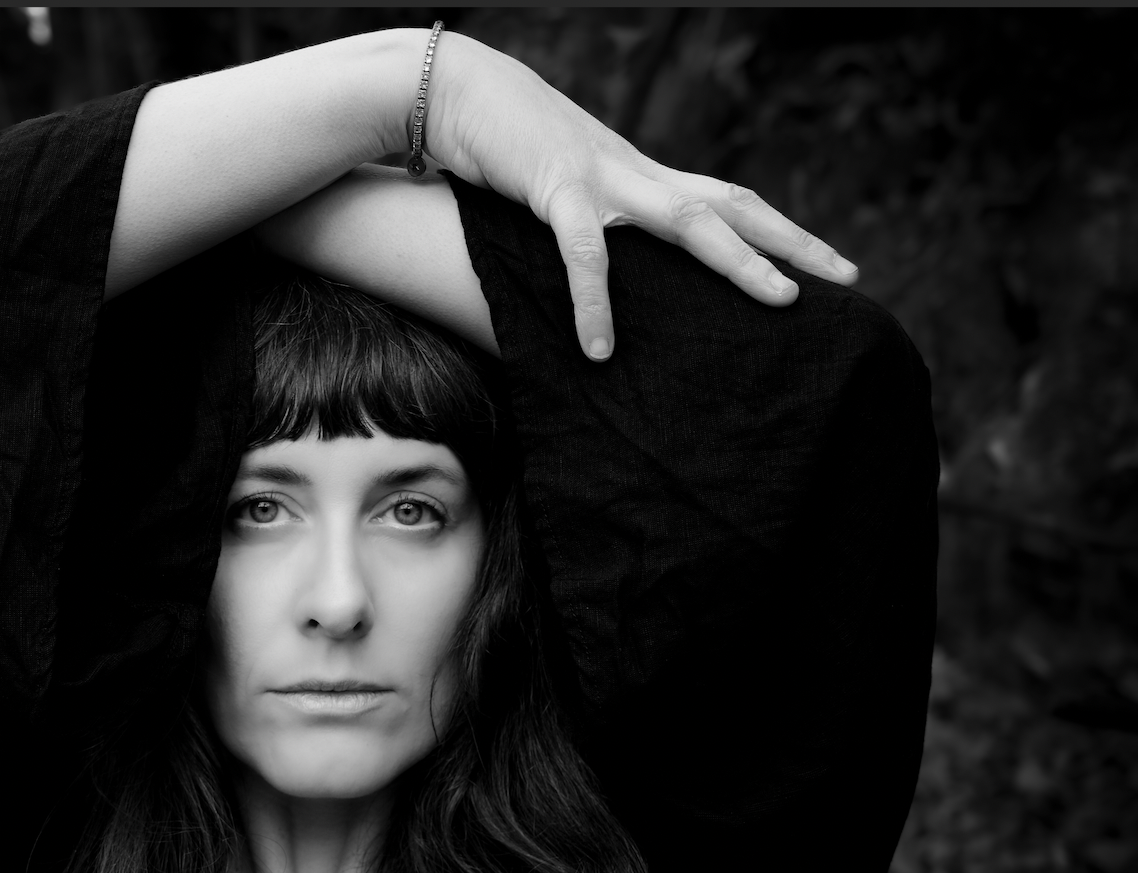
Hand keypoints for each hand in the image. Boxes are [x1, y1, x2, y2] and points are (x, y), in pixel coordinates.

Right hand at [424, 33, 857, 360]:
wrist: (456, 93)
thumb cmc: (505, 147)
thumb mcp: (564, 190)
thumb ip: (596, 224)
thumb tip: (615, 273)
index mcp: (642, 178)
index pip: (729, 203)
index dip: (781, 234)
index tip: (830, 267)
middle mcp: (637, 175)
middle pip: (733, 207)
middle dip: (791, 241)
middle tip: (846, 277)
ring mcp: (603, 177)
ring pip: (690, 220)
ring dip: (738, 259)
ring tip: (779, 300)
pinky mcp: (556, 188)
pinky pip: (585, 251)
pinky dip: (594, 301)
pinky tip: (598, 349)